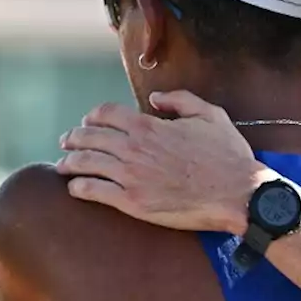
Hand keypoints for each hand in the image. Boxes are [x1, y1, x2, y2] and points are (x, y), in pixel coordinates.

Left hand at [56, 92, 270, 233]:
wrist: (237, 194)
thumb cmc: (228, 155)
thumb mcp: (210, 115)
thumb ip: (180, 100)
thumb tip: (156, 98)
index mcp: (149, 126)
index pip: (105, 113)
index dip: (92, 117)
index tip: (88, 123)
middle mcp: (134, 148)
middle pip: (89, 137)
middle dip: (73, 138)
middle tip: (66, 142)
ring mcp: (131, 176)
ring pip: (85, 163)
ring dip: (69, 162)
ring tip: (63, 165)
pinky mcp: (132, 202)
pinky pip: (94, 191)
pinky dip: (79, 187)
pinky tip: (75, 188)